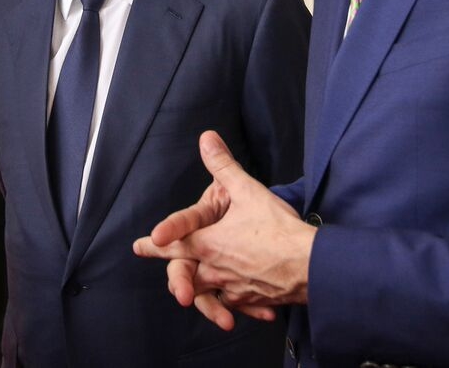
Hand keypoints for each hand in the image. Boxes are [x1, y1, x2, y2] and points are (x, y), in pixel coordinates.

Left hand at [133, 131, 315, 329]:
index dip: (153, 244)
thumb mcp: (247, 190)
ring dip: (203, 298)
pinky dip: (239, 306)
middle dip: (175, 278)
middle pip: (186, 275)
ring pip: (209, 296)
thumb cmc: (276, 227)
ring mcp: (233, 288)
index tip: (139, 246)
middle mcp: (215, 269)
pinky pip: (238, 305)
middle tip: (168, 282)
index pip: (173, 244)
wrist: (308, 264)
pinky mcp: (253, 299)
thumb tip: (206, 139)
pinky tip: (244, 309)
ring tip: (198, 300)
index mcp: (207, 243)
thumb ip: (223, 166)